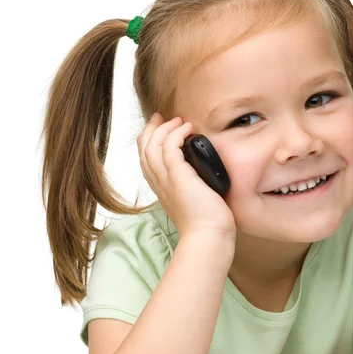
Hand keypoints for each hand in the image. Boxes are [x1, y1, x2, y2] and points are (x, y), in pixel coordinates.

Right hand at [137, 113, 236, 239]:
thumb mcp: (195, 202)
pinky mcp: (178, 177)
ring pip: (153, 146)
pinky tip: (187, 128)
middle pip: (145, 150)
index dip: (147, 143)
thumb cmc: (207, 225)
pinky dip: (176, 134)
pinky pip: (169, 147)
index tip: (156, 130)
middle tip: (160, 117)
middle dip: (151, 130)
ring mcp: (167, 180)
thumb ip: (192, 188)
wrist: (208, 237)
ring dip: (164, 129)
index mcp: (162, 190)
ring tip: (177, 120)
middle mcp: (160, 184)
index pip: (146, 162)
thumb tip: (202, 176)